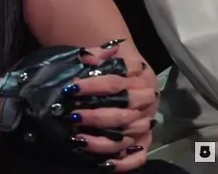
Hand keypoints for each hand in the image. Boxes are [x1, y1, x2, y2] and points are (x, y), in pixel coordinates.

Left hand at [67, 43, 157, 171]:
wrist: (130, 74)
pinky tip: (104, 164)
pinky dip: (123, 163)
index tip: (71, 89)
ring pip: (127, 137)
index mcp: (139, 79)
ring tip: (77, 139)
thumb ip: (96, 54)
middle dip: (96, 117)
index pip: (116, 83)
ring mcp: (146, 124)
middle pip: (123, 114)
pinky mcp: (144, 141)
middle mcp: (146, 103)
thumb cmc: (111, 66)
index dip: (93, 86)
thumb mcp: (104, 54)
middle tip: (72, 116)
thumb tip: (87, 58)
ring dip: (102, 141)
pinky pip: (138, 156)